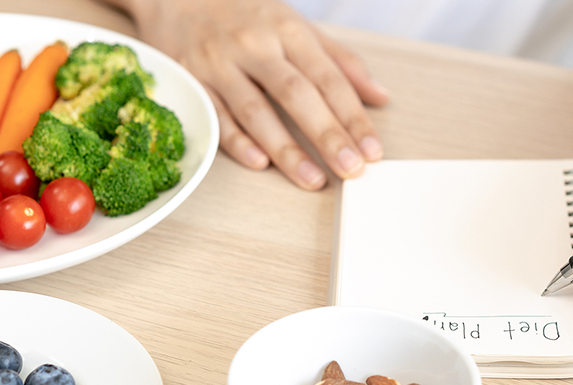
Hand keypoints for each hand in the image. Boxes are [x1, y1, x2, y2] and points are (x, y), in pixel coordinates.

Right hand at [128, 0, 389, 188]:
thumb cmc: (244, 15)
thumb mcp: (296, 25)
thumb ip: (340, 60)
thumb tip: (380, 96)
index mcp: (288, 31)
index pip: (329, 78)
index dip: (353, 116)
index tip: (372, 149)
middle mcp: (255, 46)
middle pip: (297, 95)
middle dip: (327, 135)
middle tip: (351, 168)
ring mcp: (220, 63)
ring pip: (257, 111)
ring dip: (287, 150)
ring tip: (313, 180)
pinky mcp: (191, 80)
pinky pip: (216, 115)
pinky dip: (237, 141)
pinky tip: (259, 163)